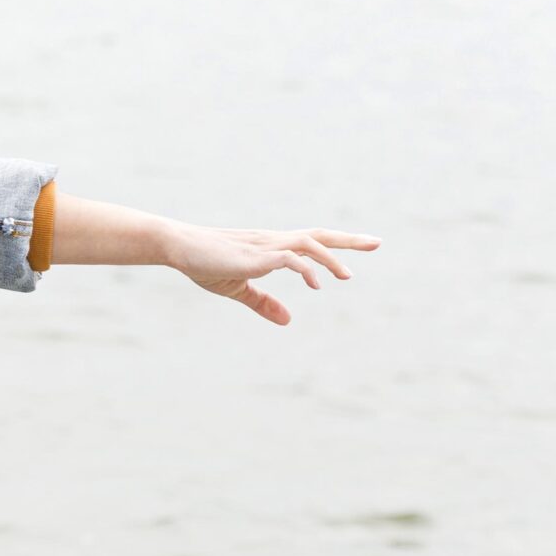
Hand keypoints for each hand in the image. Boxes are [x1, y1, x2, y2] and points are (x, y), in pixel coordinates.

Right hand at [159, 224, 379, 324]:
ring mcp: (265, 247)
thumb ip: (262, 303)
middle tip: (378, 243)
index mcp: (272, 247)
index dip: (339, 243)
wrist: (178, 246)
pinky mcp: (255, 256)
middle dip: (349, 240)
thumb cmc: (203, 263)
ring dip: (330, 258)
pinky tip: (314, 284)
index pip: (312, 240)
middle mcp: (274, 242)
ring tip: (347, 277)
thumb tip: (288, 320)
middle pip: (319, 235)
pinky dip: (306, 269)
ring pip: (308, 243)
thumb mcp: (236, 289)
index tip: (365, 245)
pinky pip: (289, 258)